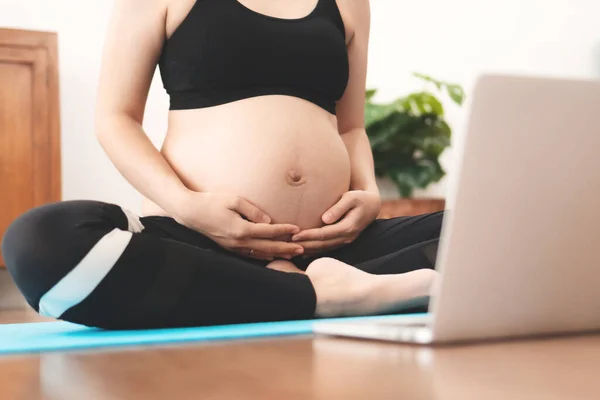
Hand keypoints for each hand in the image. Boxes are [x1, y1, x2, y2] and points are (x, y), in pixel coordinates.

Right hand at [174, 191, 303, 259]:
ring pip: (260, 254)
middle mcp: (238, 242)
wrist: (189, 212)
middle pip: (268, 248)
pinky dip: (263, 256)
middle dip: (286, 248)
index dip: (285, 230)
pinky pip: (250, 255)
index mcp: (241, 229)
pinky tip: (271, 255)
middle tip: (302, 250)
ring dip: (277, 254)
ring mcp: (233, 247)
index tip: (298, 229)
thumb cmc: (211, 202)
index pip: (269, 232)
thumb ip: (253, 210)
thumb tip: (268, 221)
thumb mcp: (234, 200)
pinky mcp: (229, 248)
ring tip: (291, 255)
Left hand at [291, 190, 380, 255]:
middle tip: (287, 244)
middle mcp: (347, 238)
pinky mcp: (342, 241)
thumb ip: (339, 207)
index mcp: (348, 227)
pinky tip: (301, 253)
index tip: (294, 235)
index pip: (324, 234)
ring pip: (323, 249)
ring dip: (307, 250)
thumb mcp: (351, 197)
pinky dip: (313, 251)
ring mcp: (345, 241)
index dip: (309, 235)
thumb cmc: (360, 198)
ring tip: (291, 250)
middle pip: (322, 245)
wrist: (371, 205)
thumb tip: (325, 219)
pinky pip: (326, 249)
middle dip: (304, 245)